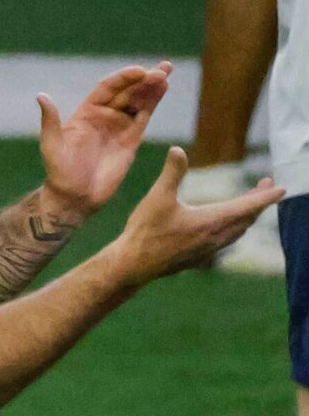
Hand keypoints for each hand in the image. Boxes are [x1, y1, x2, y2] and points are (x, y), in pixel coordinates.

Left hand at [37, 62, 171, 221]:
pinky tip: (163, 89)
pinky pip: (144, 116)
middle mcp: (103, 116)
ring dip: (152, 87)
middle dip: (144, 79)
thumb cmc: (59, 173)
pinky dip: (154, 102)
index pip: (107, 88)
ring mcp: (119, 126)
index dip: (123, 78)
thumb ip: (50, 121)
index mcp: (86, 112)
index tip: (140, 71)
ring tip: (166, 74)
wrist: (75, 198)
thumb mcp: (52, 146)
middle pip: (127, 91)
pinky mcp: (131, 139)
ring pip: (138, 101)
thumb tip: (41, 96)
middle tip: (163, 69)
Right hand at [117, 148, 283, 280]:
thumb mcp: (157, 198)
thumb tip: (177, 149)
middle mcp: (216, 236)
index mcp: (211, 220)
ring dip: (248, 216)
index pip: (249, 206)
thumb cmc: (145, 232)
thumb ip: (172, 173)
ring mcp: (209, 249)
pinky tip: (226, 227)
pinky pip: (227, 240)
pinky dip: (236, 229)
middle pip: (248, 218)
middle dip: (259, 202)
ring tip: (250, 205)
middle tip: (265, 186)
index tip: (282, 188)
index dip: (266, 196)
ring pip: (239, 231)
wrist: (133, 266)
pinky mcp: (200, 257)